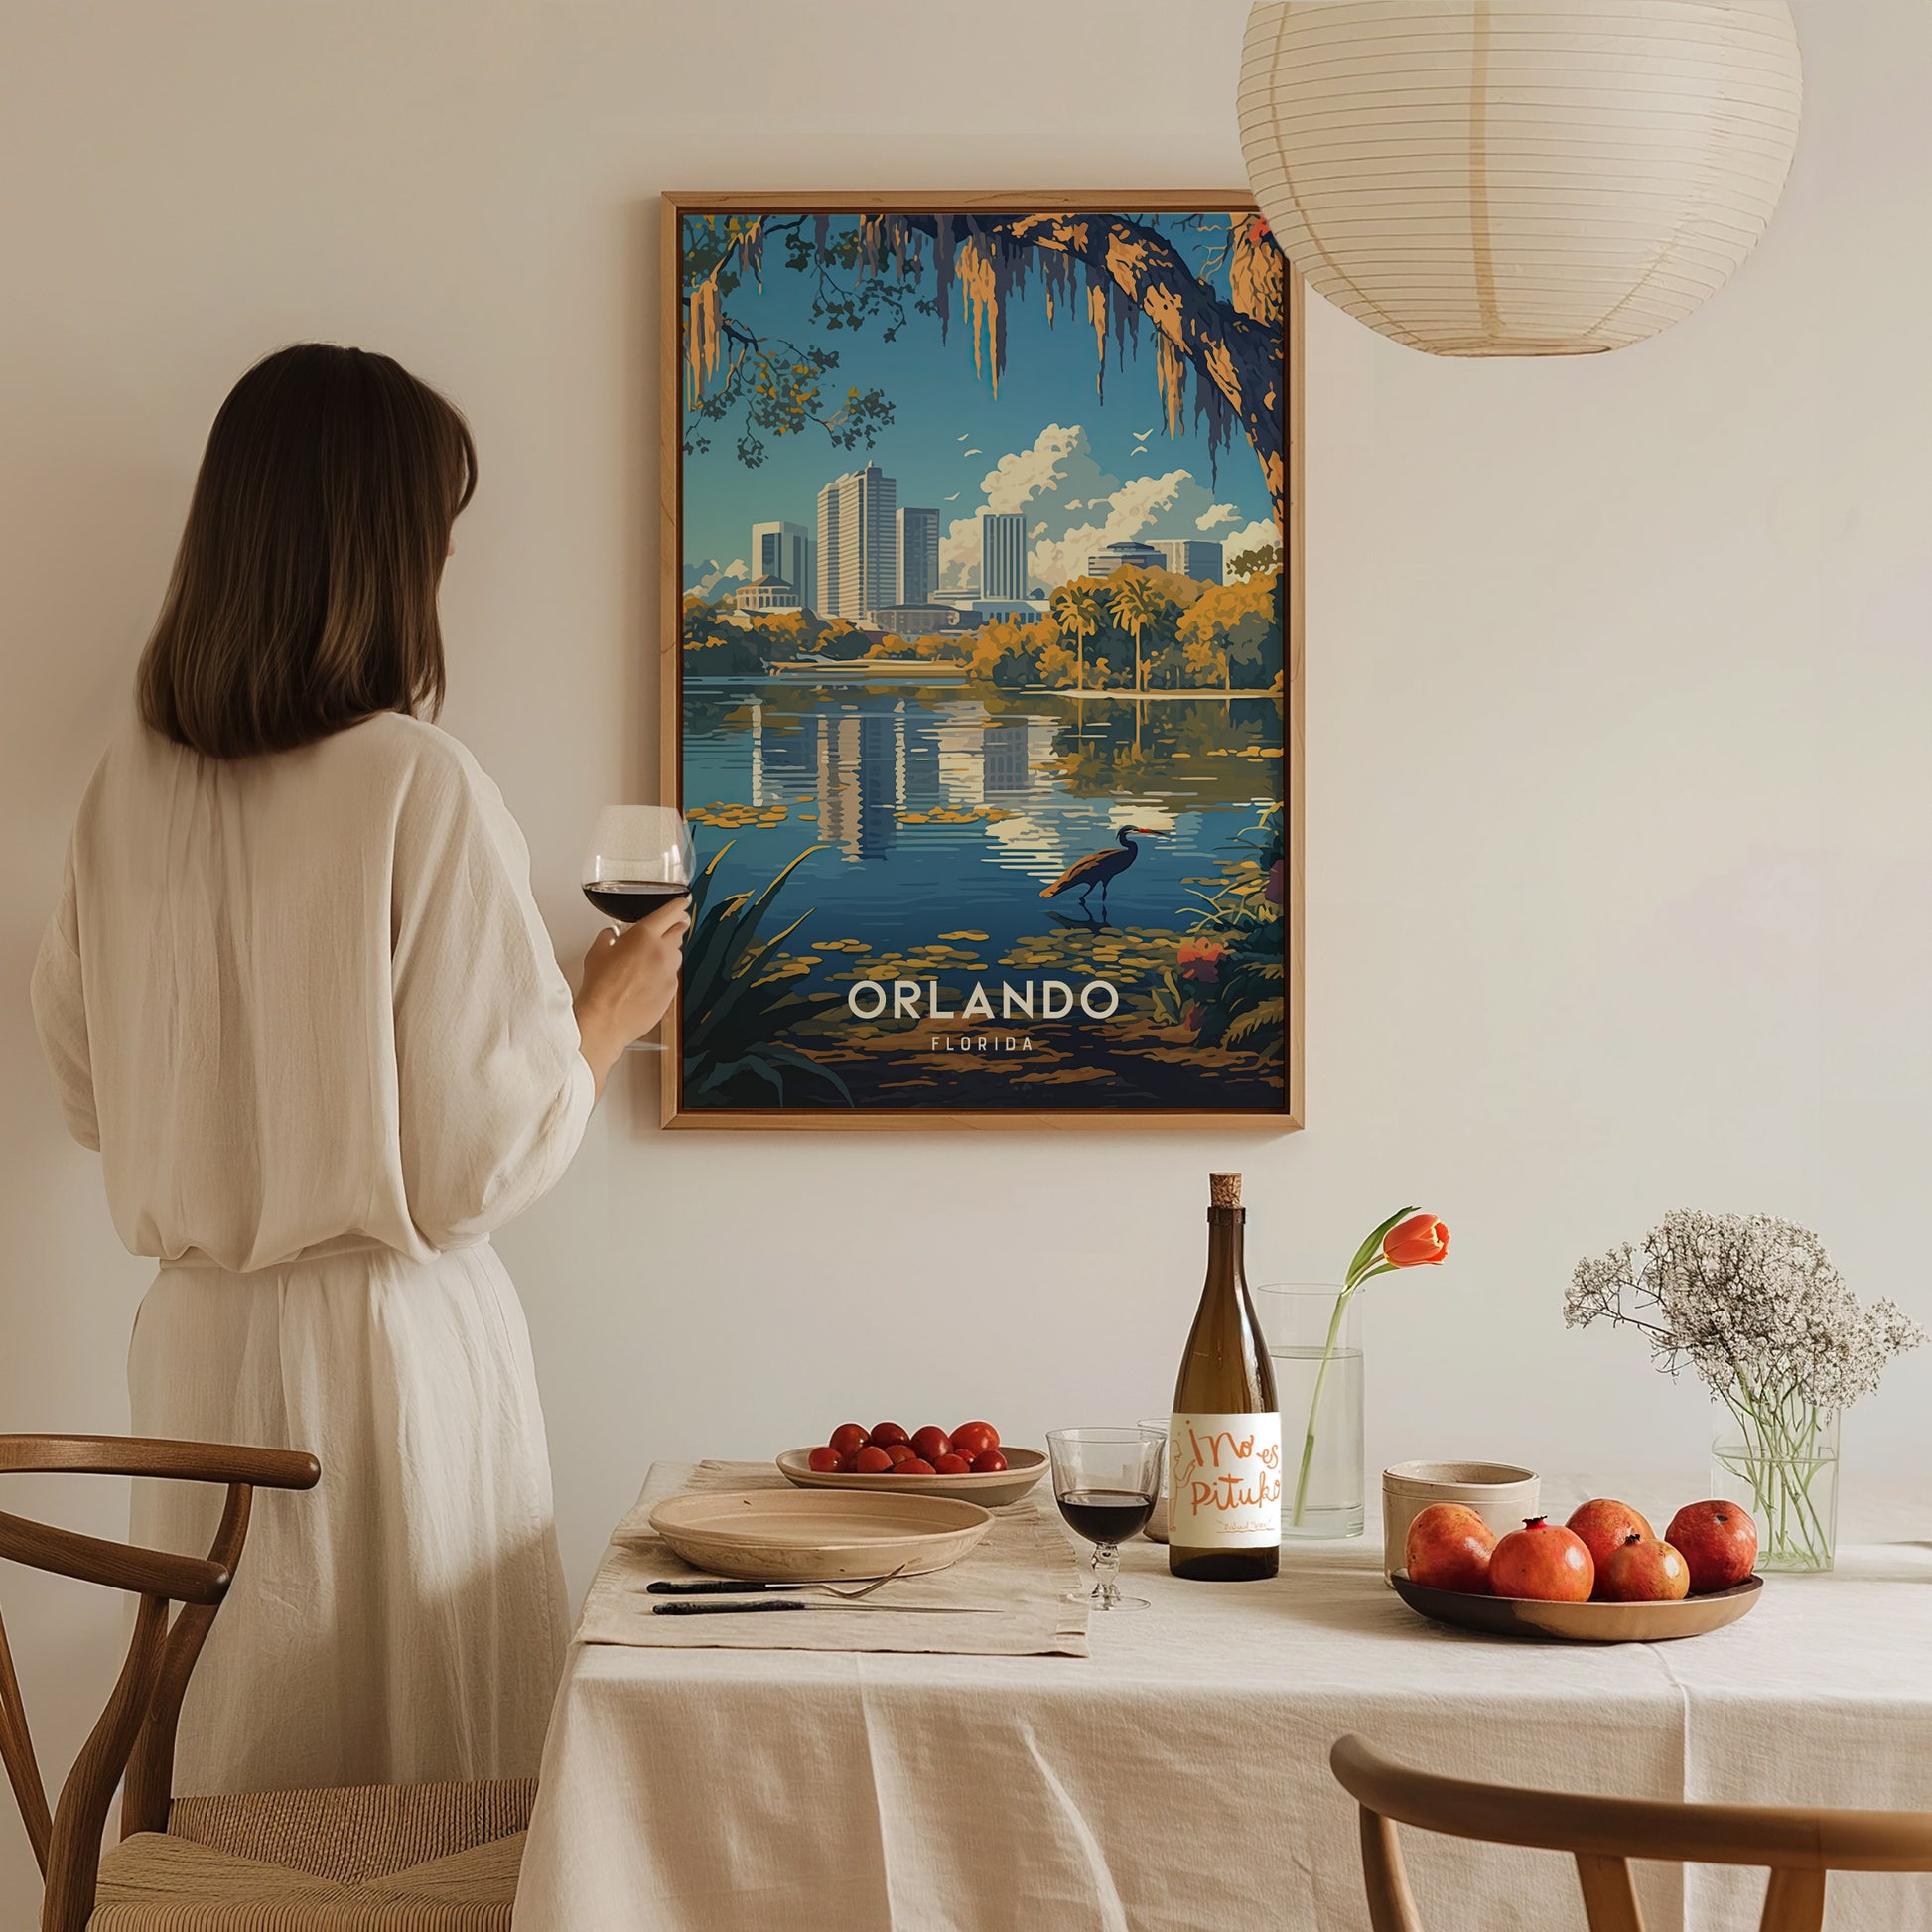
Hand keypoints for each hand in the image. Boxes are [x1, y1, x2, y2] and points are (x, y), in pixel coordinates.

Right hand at [574, 896, 690, 1095]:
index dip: (678, 905)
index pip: (670, 912)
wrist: (605, 1019)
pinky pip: (672, 976)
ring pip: (677, 955)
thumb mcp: (597, 952)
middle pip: (678, 932)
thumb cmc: (600, 987)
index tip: (682, 903)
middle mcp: (662, 952)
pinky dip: (664, 974)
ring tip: (649, 960)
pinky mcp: (672, 992)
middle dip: (675, 927)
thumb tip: (612, 935)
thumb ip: (609, 937)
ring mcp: (669, 973)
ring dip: (668, 952)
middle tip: (669, 928)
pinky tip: (647, 981)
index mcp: (645, 935)